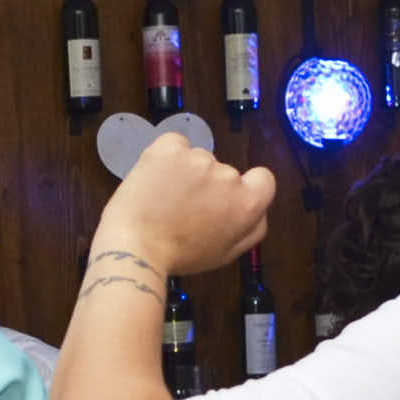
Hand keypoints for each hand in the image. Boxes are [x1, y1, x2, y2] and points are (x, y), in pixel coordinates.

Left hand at [96, 134, 277, 278]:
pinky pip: (175, 144)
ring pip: (198, 160)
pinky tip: (156, 179)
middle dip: (209, 186)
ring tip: (164, 201)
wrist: (135, 246)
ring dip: (185, 173)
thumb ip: (251, 229)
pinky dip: (167, 157)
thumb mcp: (226, 253)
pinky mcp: (170, 148)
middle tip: (184, 211)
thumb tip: (259, 210)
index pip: (264, 179)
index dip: (246, 187)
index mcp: (247, 204)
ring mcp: (198, 159)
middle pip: (225, 172)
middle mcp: (228, 176)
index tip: (226, 198)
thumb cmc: (178, 255)